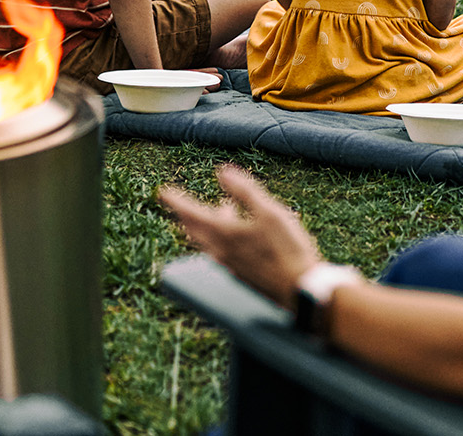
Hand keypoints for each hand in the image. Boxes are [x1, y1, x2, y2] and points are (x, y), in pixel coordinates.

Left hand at [158, 165, 323, 306]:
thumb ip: (244, 191)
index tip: (163, 193)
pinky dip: (222, 239)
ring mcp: (229, 267)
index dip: (177, 201)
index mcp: (225, 235)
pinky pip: (221, 253)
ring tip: (224, 211)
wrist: (299, 290)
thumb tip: (222, 172)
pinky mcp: (240, 276)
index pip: (191, 214)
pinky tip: (237, 236)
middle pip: (195, 232)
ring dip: (208, 226)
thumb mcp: (269, 212)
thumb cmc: (287, 250)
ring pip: (208, 243)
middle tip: (182, 205)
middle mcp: (220, 253)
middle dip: (187, 215)